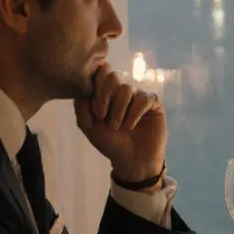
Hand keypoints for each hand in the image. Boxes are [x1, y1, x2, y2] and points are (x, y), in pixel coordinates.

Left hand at [75, 64, 166, 182]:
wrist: (131, 160)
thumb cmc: (110, 143)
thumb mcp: (88, 126)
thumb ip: (81, 106)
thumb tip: (84, 86)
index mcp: (106, 92)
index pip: (100, 74)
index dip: (96, 87)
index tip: (95, 111)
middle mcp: (122, 90)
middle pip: (113, 76)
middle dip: (105, 96)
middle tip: (102, 116)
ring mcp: (138, 95)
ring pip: (127, 88)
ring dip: (118, 110)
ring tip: (117, 127)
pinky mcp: (153, 103)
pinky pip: (143, 98)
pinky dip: (133, 114)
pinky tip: (130, 126)